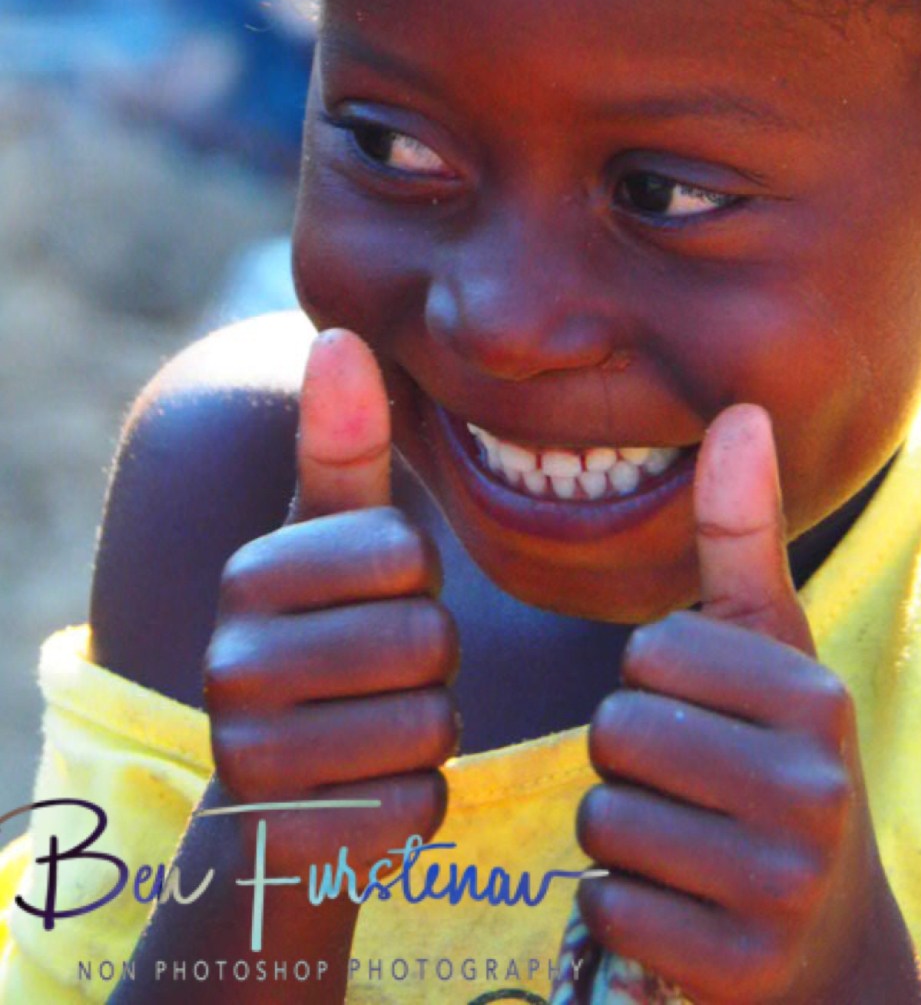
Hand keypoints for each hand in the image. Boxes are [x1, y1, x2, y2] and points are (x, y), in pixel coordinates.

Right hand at [204, 329, 458, 872]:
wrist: (280, 797)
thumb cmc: (329, 637)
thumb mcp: (335, 542)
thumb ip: (345, 444)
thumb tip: (338, 335)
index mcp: (250, 575)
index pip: (405, 553)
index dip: (418, 582)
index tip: (378, 599)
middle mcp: (230, 665)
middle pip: (425, 643)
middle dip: (432, 662)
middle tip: (386, 673)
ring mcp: (252, 761)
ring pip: (430, 728)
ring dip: (429, 731)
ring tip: (376, 725)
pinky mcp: (291, 842)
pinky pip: (420, 807)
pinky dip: (419, 801)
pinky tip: (371, 790)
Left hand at [575, 406, 920, 1003]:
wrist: (829, 938)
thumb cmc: (776, 760)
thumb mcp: (769, 650)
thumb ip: (742, 534)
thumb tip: (740, 409)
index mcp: (816, 696)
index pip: (648, 652)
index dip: (652, 682)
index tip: (705, 715)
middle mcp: (815, 789)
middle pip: (618, 733)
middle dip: (628, 758)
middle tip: (688, 785)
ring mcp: (782, 888)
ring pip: (603, 821)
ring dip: (620, 834)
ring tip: (686, 840)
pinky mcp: (739, 965)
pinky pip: (606, 904)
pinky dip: (620, 904)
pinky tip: (679, 904)